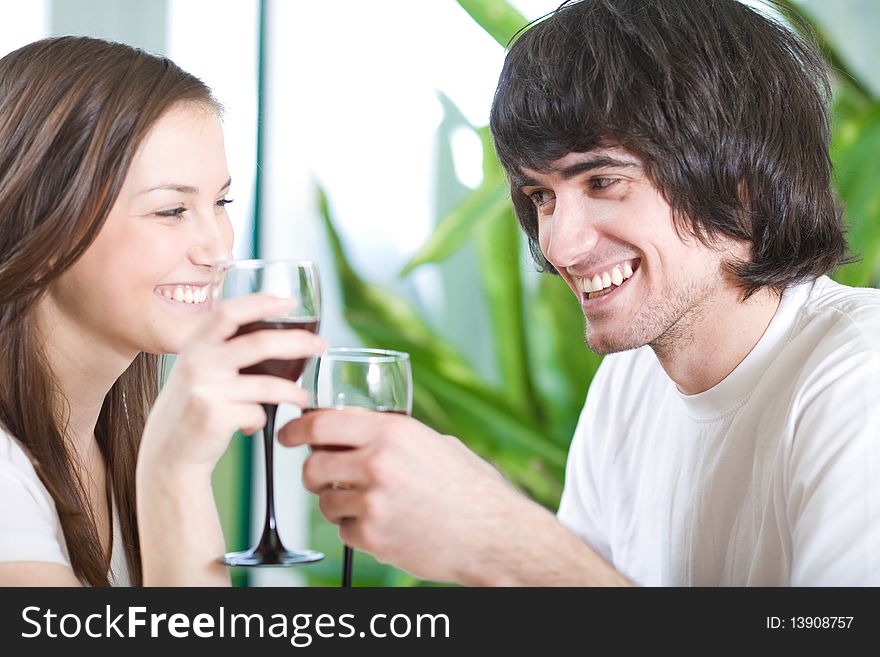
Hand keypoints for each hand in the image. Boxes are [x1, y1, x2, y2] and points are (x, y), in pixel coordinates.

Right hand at [139, 293, 326, 476]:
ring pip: (268, 385)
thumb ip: (222, 350)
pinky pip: (257, 414)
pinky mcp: (216, 417)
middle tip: (321, 345)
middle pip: (259, 343)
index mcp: (195, 345)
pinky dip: (260, 420)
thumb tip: (275, 335)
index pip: (229, 312)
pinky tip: (252, 425)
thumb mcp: (197, 370)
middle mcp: (198, 362)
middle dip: (298, 342)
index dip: (260, 302)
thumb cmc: (191, 408)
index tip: (289, 302)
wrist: (167, 454)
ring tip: (303, 398)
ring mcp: (206, 390)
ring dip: (293, 393)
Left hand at [278, 408, 531, 583]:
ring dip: (336, 503)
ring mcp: (373, 502)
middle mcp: (378, 463)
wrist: (494, 535)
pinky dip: (356, 529)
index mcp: (392, 431)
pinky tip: (385, 524)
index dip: (296, 429)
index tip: (288, 435)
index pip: (321, 422)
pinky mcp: (373, 537)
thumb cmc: (471, 488)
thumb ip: (394, 436)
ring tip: (369, 504)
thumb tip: (359, 432)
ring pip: (324, 501)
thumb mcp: (435, 443)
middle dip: (313, 472)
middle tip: (324, 477)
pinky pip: (343, 530)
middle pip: (312, 465)